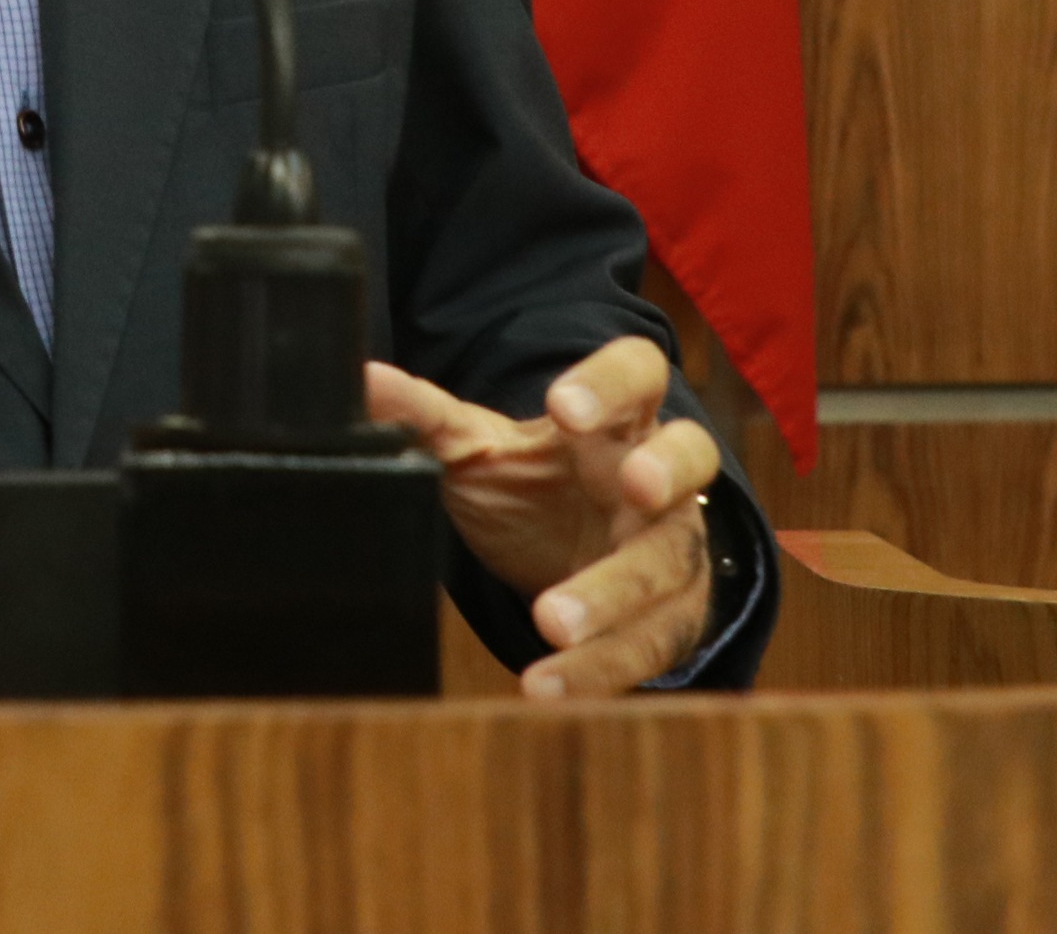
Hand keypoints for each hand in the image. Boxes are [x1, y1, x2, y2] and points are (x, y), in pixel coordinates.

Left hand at [364, 338, 720, 698]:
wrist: (567, 558)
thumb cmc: (530, 486)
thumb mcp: (477, 448)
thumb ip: (425, 416)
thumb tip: (364, 379)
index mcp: (616, 418)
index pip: (637, 372)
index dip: (611, 383)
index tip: (562, 406)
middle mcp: (659, 476)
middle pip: (691, 454)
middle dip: (665, 468)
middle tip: (635, 487)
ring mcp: (673, 547)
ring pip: (666, 564)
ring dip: (615, 595)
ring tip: (552, 623)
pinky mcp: (672, 618)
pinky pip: (648, 644)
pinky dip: (599, 670)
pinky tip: (546, 685)